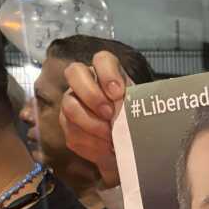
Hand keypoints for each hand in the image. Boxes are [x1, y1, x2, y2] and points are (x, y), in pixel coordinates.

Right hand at [60, 51, 132, 188]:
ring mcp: (72, 103)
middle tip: (110, 115)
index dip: (107, 74)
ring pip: (69, 106)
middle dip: (92, 95)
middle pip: (74, 73)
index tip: (118, 93)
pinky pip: (72, 133)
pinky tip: (106, 150)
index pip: (102, 59)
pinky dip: (91, 145)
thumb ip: (137, 104)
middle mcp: (84, 82)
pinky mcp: (68, 127)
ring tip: (111, 138)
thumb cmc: (136, 122)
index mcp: (106, 73)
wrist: (128, 149)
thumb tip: (138, 108)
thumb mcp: (140, 110)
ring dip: (91, 124)